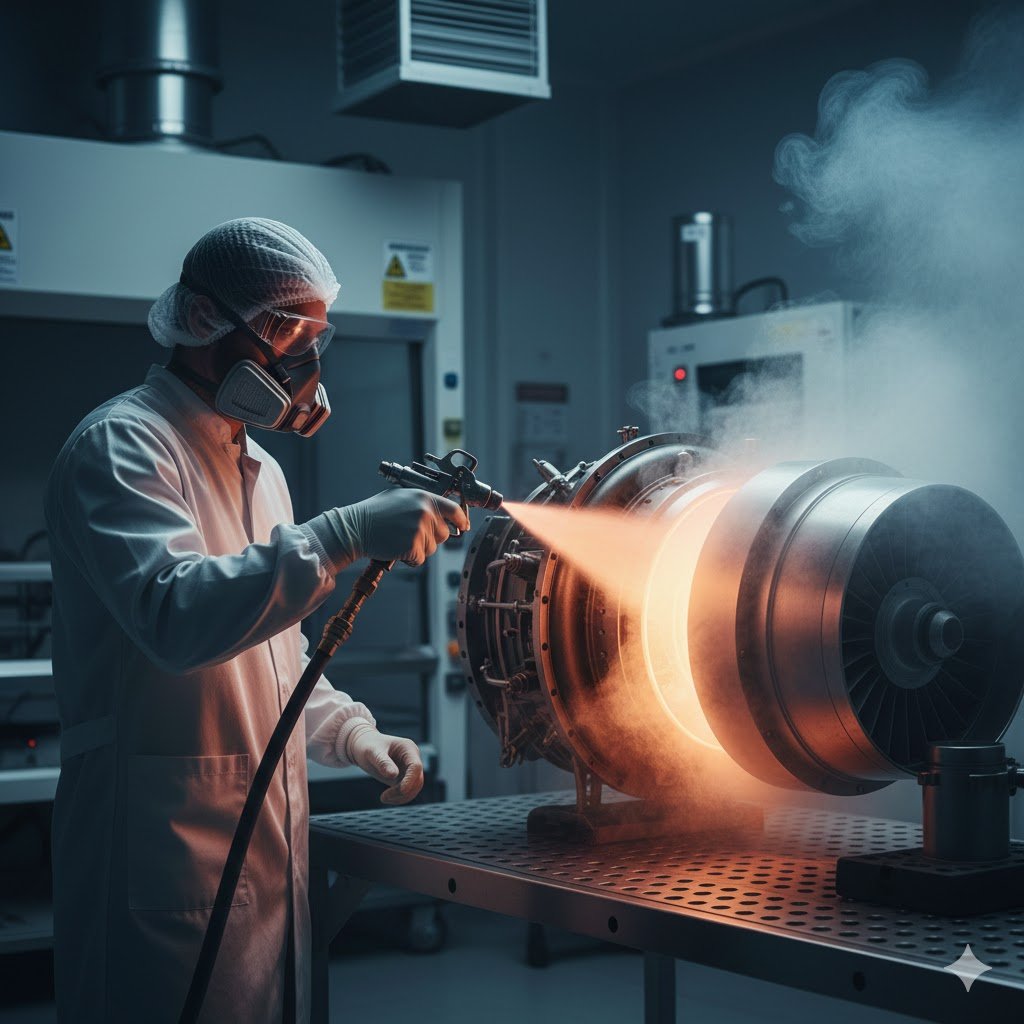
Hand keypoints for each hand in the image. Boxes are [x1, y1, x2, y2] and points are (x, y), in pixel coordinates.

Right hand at [343, 488, 469, 565]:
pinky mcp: (413, 546)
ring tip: (400, 538)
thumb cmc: (375, 513)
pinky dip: (410, 558)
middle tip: (411, 534)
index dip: (461, 520)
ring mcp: (420, 529)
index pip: (454, 510)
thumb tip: (441, 512)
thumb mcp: (401, 496)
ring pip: (433, 548)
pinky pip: (420, 558)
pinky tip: (396, 547)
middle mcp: (425, 512)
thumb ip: (423, 503)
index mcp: (424, 497)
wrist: (355, 527)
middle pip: (445, 533)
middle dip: (432, 538)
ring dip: (419, 548)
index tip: (463, 527)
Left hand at [347, 725, 424, 804]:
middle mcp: (412, 758)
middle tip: (384, 797)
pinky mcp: (404, 777)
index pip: (416, 766)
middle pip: (418, 779)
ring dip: (401, 797)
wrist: (362, 745)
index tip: (401, 790)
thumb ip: (382, 762)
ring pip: (414, 788)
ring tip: (384, 798)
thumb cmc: (367, 745)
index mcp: (408, 748)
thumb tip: (393, 775)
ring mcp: (409, 768)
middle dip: (404, 791)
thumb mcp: (372, 752)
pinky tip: (386, 798)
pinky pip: (407, 791)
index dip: (410, 780)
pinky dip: (399, 798)